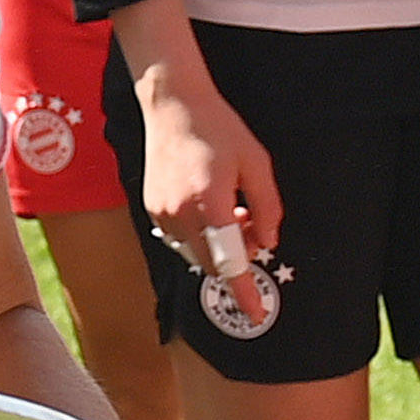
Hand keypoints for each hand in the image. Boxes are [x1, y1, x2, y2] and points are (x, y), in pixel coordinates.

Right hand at [132, 60, 281, 336]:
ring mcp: (161, 214)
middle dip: (237, 256)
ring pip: (196, 253)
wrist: (172, 106)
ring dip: (218, 244)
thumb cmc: (219, 129)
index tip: (258, 314)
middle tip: (251, 222)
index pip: (230, 261)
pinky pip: (180, 239)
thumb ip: (267, 208)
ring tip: (231, 208)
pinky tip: (210, 204)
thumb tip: (268, 244)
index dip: (245, 291)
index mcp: (210, 202)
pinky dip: (200, 234)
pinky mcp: (151, 209)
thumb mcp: (257, 164)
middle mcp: (180, 214)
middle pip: (214, 262)